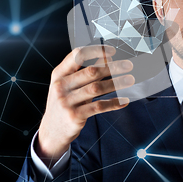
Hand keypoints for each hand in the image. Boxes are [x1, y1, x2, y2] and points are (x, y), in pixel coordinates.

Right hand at [35, 45, 133, 166]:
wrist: (52, 131)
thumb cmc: (64, 102)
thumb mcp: (69, 85)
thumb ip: (86, 71)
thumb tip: (107, 57)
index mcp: (59, 74)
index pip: (77, 55)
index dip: (96, 50)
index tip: (112, 50)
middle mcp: (61, 86)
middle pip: (91, 72)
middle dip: (112, 67)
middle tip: (128, 65)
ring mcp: (67, 102)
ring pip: (97, 88)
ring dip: (116, 83)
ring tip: (130, 79)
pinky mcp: (75, 116)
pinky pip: (99, 106)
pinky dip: (114, 103)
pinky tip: (124, 100)